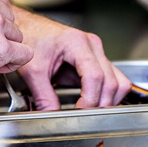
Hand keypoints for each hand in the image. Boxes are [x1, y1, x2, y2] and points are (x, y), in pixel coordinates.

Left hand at [13, 8, 130, 110]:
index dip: (89, 100)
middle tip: (84, 119)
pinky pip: (112, 80)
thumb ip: (43, 97)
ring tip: (91, 114)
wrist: (28, 27)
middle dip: (100, 104)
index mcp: (76, 43)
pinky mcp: (96, 61)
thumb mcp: (32, 71)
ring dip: (109, 101)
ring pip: (119, 82)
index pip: (95, 77)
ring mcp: (97, 52)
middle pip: (111, 82)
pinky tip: (93, 104)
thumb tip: (53, 117)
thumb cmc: (30, 38)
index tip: (78, 114)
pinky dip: (107, 95)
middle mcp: (92, 46)